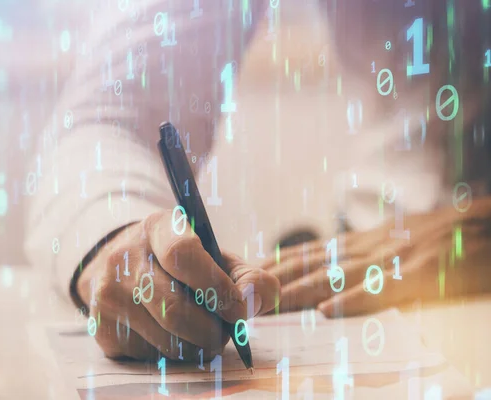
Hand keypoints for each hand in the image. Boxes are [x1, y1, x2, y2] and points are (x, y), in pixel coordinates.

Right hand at [77, 209, 279, 361]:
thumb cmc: (181, 265)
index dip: (216, 287)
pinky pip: (151, 357)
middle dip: (212, 331)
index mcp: (158, 228)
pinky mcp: (102, 328)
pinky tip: (173, 336)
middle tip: (226, 332)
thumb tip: (252, 303)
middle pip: (175, 309)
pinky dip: (174, 356)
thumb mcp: (215, 257)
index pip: (183, 255)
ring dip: (198, 347)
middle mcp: (124, 258)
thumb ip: (248, 277)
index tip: (239, 309)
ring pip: (167, 341)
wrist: (122, 270)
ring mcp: (108, 294)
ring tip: (203, 332)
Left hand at [261, 197, 490, 317]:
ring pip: (336, 276)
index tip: (243, 275)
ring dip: (299, 291)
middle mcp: (367, 248)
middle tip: (240, 293)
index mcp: (360, 242)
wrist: (481, 223)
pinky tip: (328, 311)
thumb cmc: (435, 236)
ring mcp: (392, 259)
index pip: (308, 253)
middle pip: (312, 265)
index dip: (274, 264)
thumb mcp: (390, 240)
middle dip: (274, 280)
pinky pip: (383, 289)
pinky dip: (354, 300)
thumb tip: (323, 273)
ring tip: (267, 303)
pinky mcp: (420, 273)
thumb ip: (357, 254)